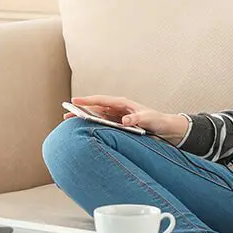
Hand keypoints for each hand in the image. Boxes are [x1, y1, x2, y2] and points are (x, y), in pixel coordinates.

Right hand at [64, 95, 188, 143]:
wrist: (166, 128)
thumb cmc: (158, 120)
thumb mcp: (148, 119)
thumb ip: (137, 119)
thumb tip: (125, 121)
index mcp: (123, 103)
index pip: (102, 101)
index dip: (87, 101)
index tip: (74, 102)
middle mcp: (118, 109)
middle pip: (96, 108)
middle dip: (81, 111)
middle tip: (66, 115)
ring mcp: (117, 117)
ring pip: (97, 117)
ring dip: (85, 119)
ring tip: (70, 124)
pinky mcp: (119, 126)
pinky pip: (103, 125)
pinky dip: (94, 127)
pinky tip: (85, 132)